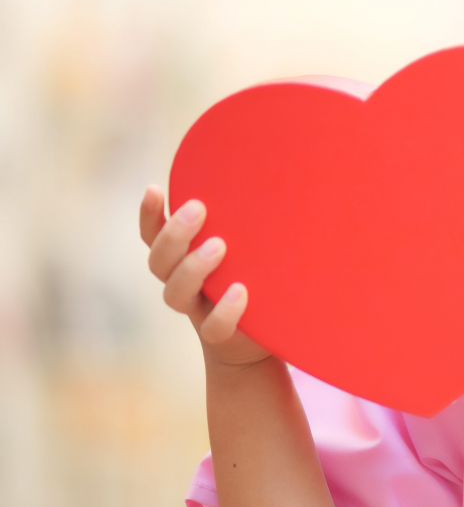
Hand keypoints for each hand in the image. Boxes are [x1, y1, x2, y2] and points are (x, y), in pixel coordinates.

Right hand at [139, 185, 271, 367]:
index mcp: (182, 260)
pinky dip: (224, 310)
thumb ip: (244, 220)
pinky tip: (241, 291)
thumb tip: (273, 165)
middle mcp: (182, 284)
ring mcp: (198, 311)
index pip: (153, 236)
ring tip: (219, 246)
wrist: (258, 341)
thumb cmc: (252, 279)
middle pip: (159, 261)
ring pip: (175, 293)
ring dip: (193, 268)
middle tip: (198, 209)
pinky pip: (214, 327)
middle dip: (174, 234)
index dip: (149, 215)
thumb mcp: (246, 247)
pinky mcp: (221, 336)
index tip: (154, 189)